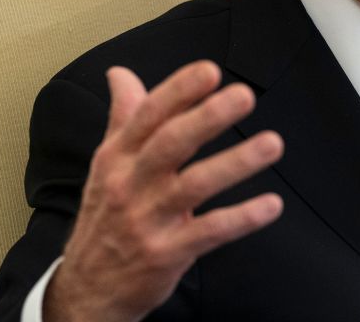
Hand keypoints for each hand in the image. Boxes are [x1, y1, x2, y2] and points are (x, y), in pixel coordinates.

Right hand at [43, 61, 283, 321]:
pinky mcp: (166, 253)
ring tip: (273, 143)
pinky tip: (271, 204)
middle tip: (244, 95)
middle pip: (170, 144)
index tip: (210, 71)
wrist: (86, 289)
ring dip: (236, 163)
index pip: (148, 116)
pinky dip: (242, 218)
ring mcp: (147, 220)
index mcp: (117, 157)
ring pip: (194, 185)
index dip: (178, 91)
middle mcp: (130, 184)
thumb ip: (123, 117)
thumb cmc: (105, 216)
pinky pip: (209, 232)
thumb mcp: (106, 165)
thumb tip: (120, 74)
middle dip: (207, 118)